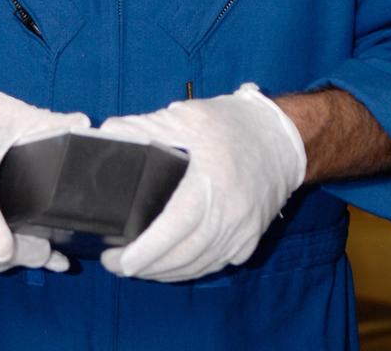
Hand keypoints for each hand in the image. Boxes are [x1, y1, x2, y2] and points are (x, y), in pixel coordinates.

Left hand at [99, 84, 305, 282]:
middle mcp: (230, 214)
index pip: (175, 227)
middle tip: (115, 264)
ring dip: (166, 273)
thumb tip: (107, 133)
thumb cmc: (232, 125)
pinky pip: (216, 263)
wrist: (283, 138)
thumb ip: (146, 127)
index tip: (120, 260)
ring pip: (199, 265)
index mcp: (211, 183)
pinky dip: (191, 269)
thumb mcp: (188, 117)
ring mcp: (243, 232)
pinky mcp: (250, 240)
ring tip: (137, 267)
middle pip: (184, 255)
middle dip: (147, 267)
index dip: (147, 249)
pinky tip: (171, 265)